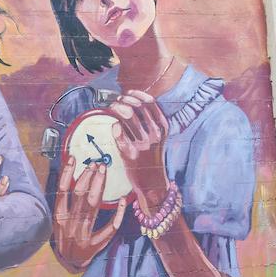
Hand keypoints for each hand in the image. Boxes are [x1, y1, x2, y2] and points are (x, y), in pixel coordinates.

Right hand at [52, 155, 127, 272]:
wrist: (68, 263)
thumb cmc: (64, 236)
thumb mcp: (58, 219)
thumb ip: (64, 201)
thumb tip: (72, 175)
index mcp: (58, 216)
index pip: (62, 190)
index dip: (68, 173)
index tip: (74, 158)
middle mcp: (69, 223)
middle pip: (80, 194)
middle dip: (89, 176)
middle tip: (98, 163)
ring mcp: (82, 234)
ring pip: (93, 205)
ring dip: (100, 186)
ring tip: (104, 171)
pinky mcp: (95, 244)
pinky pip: (109, 227)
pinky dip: (117, 213)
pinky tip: (122, 199)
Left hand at [109, 91, 169, 207]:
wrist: (153, 182)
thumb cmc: (152, 156)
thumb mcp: (158, 136)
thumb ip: (151, 120)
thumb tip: (134, 100)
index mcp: (163, 127)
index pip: (149, 102)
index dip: (136, 94)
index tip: (127, 94)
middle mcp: (154, 134)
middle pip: (136, 106)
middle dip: (123, 100)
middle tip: (117, 102)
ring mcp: (142, 144)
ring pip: (126, 116)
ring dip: (116, 108)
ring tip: (112, 109)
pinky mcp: (130, 154)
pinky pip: (118, 132)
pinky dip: (115, 125)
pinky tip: (115, 126)